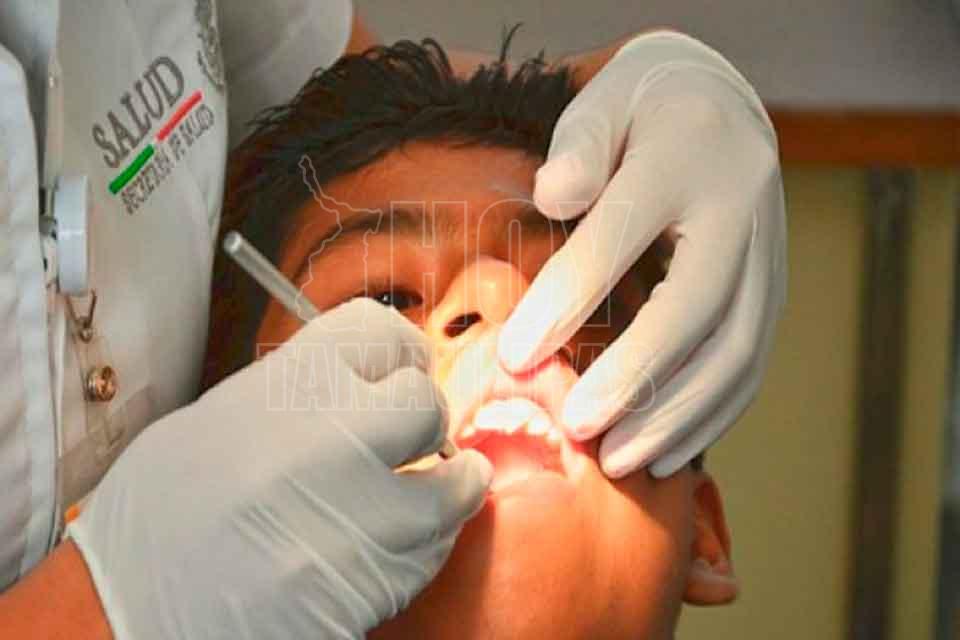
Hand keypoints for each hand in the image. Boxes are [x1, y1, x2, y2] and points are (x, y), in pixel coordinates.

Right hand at [68, 298, 491, 638]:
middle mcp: (333, 436)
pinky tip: (398, 541)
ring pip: (454, 484)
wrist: (128, 622)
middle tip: (412, 436)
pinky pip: (432, 550)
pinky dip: (427, 542)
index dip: (396, 352)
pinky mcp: (376, 581)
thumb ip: (295, 394)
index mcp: (285, 385)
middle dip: (424, 419)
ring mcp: (361, 513)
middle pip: (427, 404)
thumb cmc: (157, 522)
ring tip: (440, 485)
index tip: (399, 370)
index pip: (382, 332)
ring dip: (451, 485)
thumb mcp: (214, 423)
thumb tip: (360, 383)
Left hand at [498, 31, 785, 477]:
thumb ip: (578, 146)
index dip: (568, 298)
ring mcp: (768, 256)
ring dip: (677, 416)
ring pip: (736, 352)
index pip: (621, 234)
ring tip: (617, 459)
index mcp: (688, 155)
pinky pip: (751, 365)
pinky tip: (664, 452)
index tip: (514, 356)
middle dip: (636, 377)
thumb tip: (551, 195)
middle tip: (576, 427)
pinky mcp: (772, 292)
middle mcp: (741, 210)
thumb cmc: (639, 112)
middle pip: (696, 308)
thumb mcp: (602, 105)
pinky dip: (711, 417)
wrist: (720, 105)